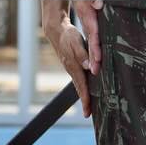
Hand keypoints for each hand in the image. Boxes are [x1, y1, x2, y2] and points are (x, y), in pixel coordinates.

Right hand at [42, 0, 102, 117]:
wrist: (56, 30)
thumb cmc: (67, 35)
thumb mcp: (75, 42)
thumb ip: (83, 54)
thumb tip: (89, 67)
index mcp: (73, 66)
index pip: (81, 86)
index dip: (85, 99)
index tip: (87, 111)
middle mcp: (71, 69)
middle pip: (79, 89)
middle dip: (84, 101)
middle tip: (88, 114)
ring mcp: (70, 68)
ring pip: (79, 84)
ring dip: (83, 95)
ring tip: (89, 105)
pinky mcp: (71, 65)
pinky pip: (78, 79)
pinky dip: (82, 87)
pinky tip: (86, 89)